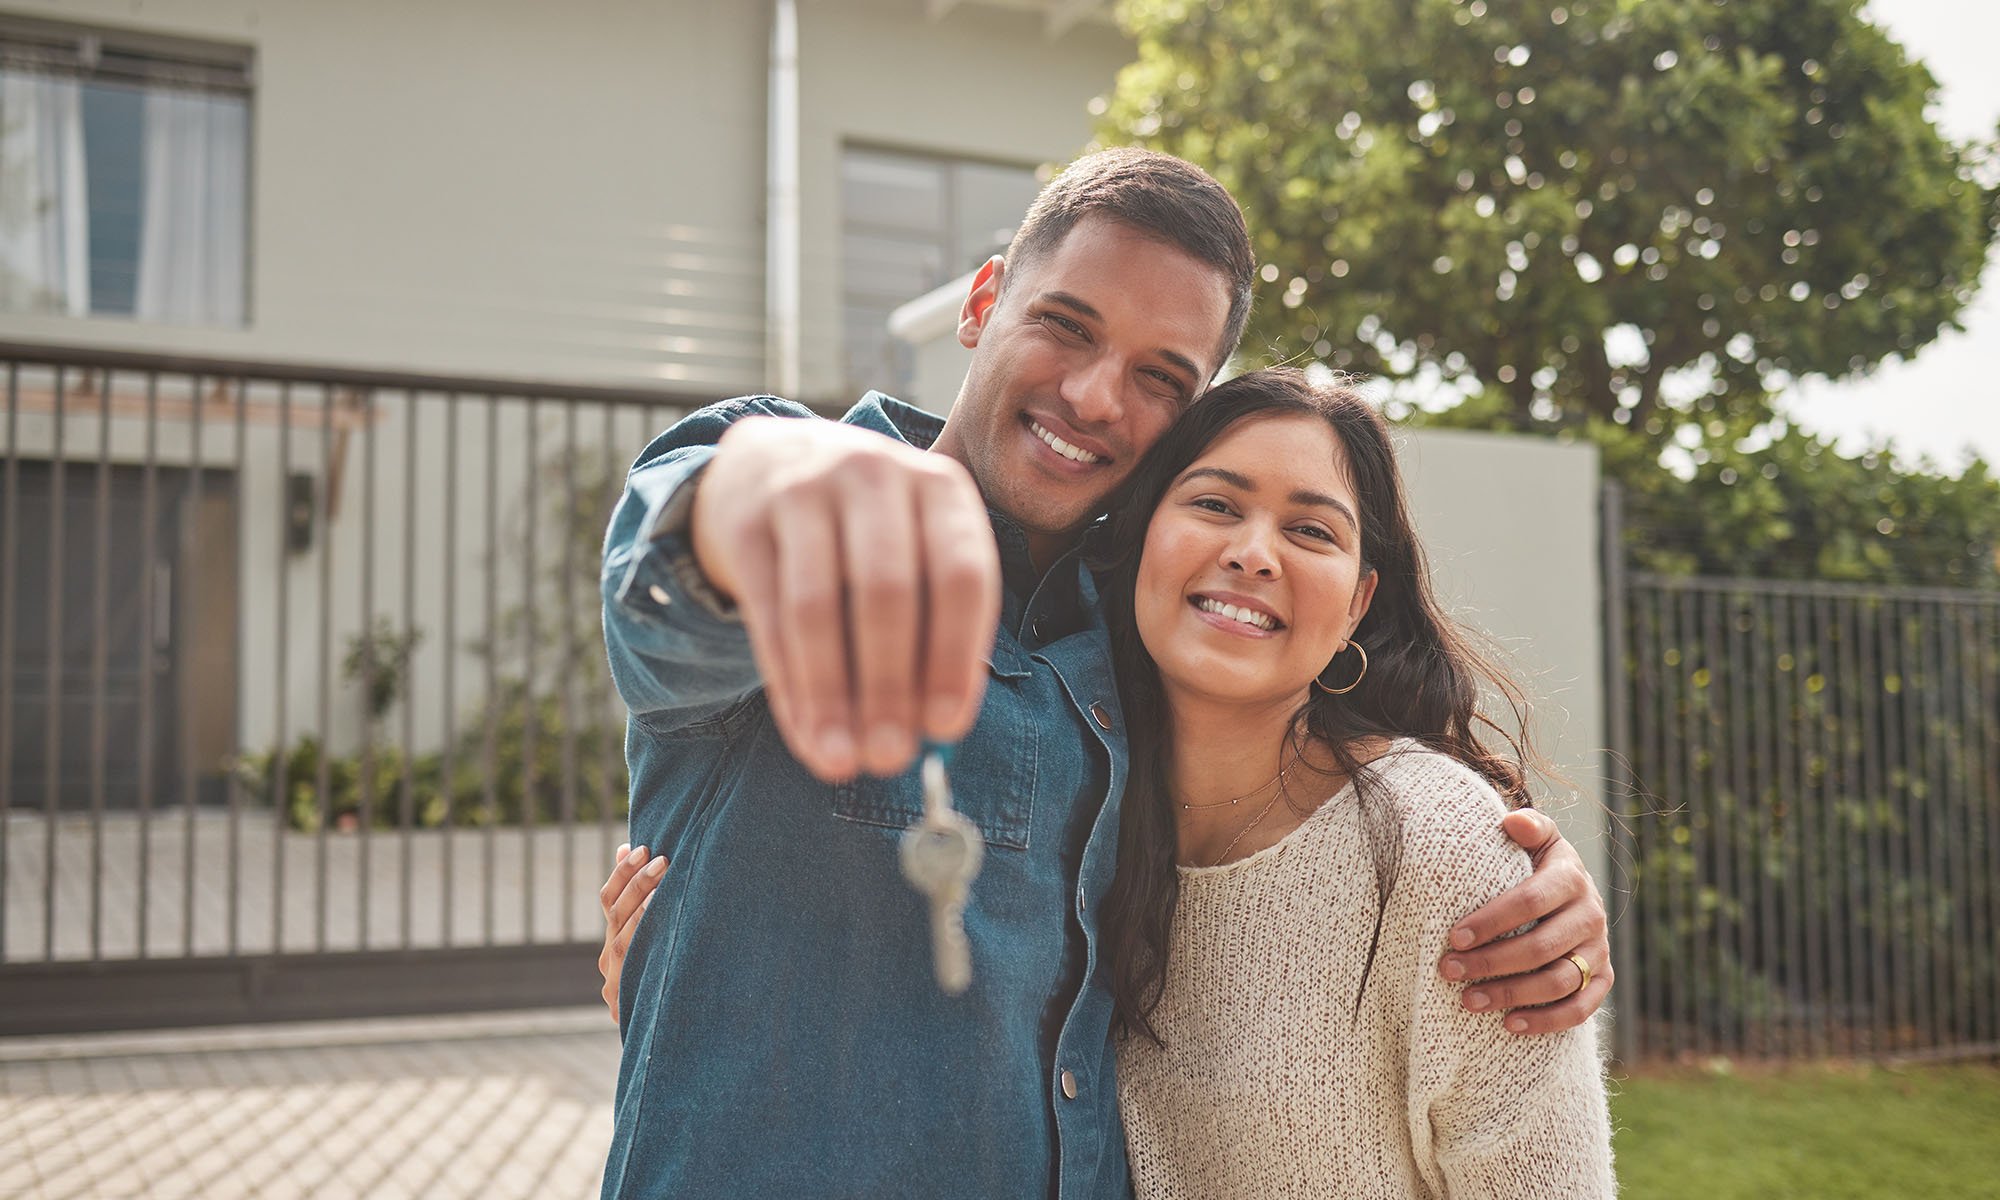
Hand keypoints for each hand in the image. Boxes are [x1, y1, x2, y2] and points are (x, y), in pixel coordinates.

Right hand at [598, 843, 667, 1024]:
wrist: (665, 1042)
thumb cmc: (668, 983)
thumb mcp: (654, 942)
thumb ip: (639, 903)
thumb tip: (626, 848)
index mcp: (614, 943)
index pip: (608, 901)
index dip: (621, 874)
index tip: (636, 848)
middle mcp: (610, 961)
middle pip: (616, 914)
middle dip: (637, 883)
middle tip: (660, 858)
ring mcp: (614, 983)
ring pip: (623, 936)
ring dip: (643, 904)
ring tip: (665, 879)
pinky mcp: (622, 1003)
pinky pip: (635, 964)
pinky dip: (647, 937)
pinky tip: (668, 920)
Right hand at [691, 416, 1000, 781]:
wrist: (769, 463)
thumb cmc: (868, 531)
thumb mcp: (919, 547)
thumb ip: (939, 625)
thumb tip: (938, 731)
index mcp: (940, 487)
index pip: (961, 576)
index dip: (955, 658)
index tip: (946, 730)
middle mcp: (874, 475)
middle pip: (887, 593)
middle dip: (889, 688)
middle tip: (890, 759)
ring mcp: (803, 490)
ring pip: (818, 608)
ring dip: (832, 697)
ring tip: (842, 763)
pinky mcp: (746, 522)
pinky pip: (767, 615)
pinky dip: (789, 684)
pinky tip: (805, 733)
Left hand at [1438, 808, 1612, 1034]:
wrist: (1570, 893)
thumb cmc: (1536, 864)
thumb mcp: (1536, 838)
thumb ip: (1528, 827)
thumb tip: (1512, 822)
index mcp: (1570, 877)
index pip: (1531, 901)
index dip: (1492, 921)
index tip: (1454, 937)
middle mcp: (1591, 914)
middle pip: (1540, 946)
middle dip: (1491, 962)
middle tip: (1449, 970)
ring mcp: (1599, 950)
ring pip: (1558, 981)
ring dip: (1511, 995)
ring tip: (1468, 1001)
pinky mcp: (1602, 980)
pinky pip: (1579, 1009)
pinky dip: (1546, 1021)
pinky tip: (1509, 1024)